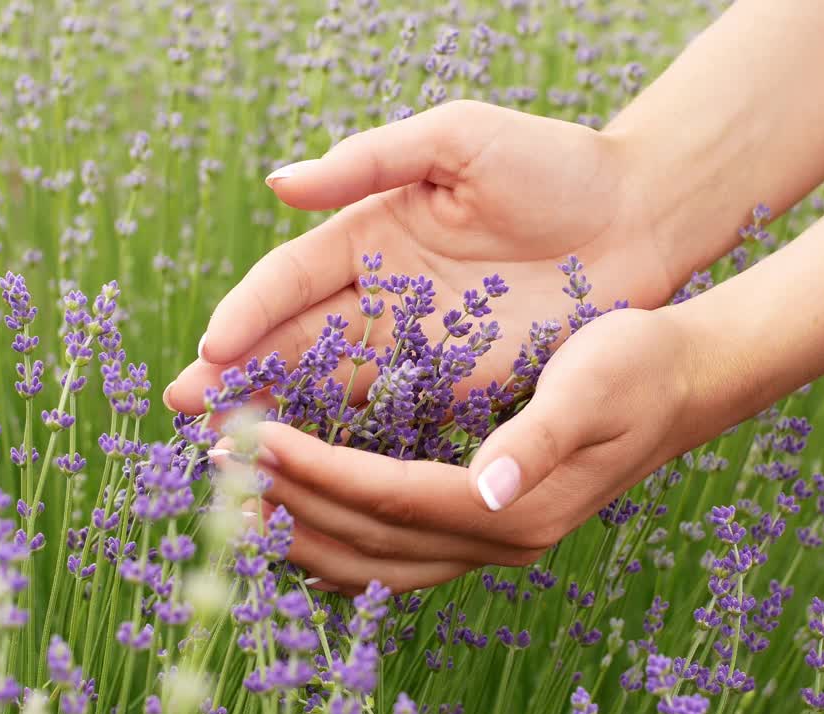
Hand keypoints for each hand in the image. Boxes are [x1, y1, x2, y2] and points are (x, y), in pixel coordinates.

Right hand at [164, 100, 676, 412]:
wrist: (638, 213)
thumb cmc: (549, 161)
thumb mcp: (456, 140)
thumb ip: (370, 161)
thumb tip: (279, 184)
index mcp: (369, 230)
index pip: (290, 278)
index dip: (247, 312)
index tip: (212, 350)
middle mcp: (380, 289)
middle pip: (294, 338)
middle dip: (239, 373)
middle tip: (186, 412)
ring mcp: (415, 338)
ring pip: (329, 381)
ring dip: (278, 413)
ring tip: (227, 447)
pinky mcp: (456, 375)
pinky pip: (388, 411)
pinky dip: (344, 437)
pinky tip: (306, 463)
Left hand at [218, 309, 701, 592]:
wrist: (685, 380)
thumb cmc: (638, 364)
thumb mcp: (594, 388)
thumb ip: (538, 441)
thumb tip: (489, 488)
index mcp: (516, 505)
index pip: (390, 497)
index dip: (317, 473)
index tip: (251, 440)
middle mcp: (499, 537)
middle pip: (370, 542)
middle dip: (289, 507)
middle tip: (216, 471)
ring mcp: (493, 541)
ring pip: (377, 562)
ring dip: (304, 533)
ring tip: (238, 499)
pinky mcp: (488, 527)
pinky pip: (396, 554)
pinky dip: (340, 542)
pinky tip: (301, 518)